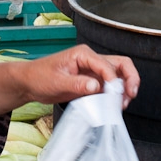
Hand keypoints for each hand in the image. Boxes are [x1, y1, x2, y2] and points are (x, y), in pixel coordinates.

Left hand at [19, 44, 139, 108]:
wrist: (30, 83)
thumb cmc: (40, 76)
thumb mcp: (57, 81)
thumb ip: (77, 84)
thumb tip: (97, 86)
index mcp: (83, 54)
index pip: (106, 64)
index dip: (113, 79)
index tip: (115, 94)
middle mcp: (91, 60)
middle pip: (120, 64)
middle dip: (129, 78)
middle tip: (130, 95)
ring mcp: (93, 71)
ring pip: (118, 75)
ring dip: (124, 88)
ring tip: (122, 104)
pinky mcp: (92, 82)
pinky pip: (109, 87)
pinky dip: (115, 95)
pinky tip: (112, 106)